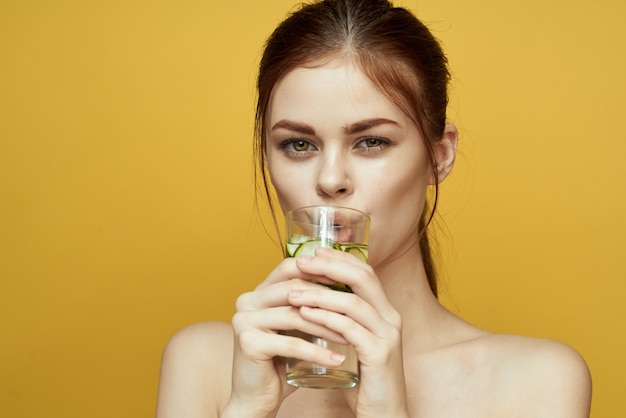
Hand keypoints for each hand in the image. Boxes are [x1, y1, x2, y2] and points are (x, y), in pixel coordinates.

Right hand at [225, 257, 351, 416]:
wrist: (257, 397)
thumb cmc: (280, 361)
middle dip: (328, 299)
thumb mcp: (295, 327)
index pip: (289, 267)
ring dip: (328, 326)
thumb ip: (308, 306)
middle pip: (294, 288)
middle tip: (356, 309)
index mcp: (257, 292)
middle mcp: (247, 300)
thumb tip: (347, 285)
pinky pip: (291, 344)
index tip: (348, 281)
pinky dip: (318, 353)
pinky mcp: (248, 342)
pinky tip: (338, 360)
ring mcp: (244, 320)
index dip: (319, 270)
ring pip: (295, 315)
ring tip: (352, 336)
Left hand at [286, 247, 409, 417]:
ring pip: (352, 302)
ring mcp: (388, 336)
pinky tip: (305, 314)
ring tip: (292, 291)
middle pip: (363, 277)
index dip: (339, 258)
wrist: (384, 414)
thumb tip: (315, 299)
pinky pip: (349, 328)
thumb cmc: (365, 381)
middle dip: (329, 265)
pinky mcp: (380, 355)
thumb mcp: (356, 343)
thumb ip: (344, 321)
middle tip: (301, 262)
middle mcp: (391, 318)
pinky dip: (325, 318)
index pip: (365, 272)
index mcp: (385, 312)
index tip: (313, 252)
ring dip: (319, 293)